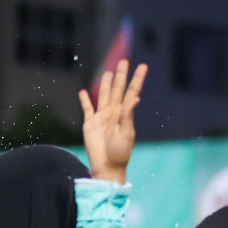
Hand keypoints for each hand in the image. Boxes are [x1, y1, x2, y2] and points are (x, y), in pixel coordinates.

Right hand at [79, 59, 146, 184]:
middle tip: (124, 61)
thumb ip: (128, 116)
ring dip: (106, 84)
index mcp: (125, 113)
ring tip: (108, 72)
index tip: (143, 66)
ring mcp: (102, 117)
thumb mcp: (127, 134)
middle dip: (121, 75)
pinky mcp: (90, 124)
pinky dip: (85, 100)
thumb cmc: (120, 153)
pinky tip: (83, 92)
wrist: (107, 166)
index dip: (137, 79)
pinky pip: (87, 109)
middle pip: (118, 89)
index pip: (132, 91)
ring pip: (104, 95)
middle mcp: (114, 112)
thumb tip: (135, 98)